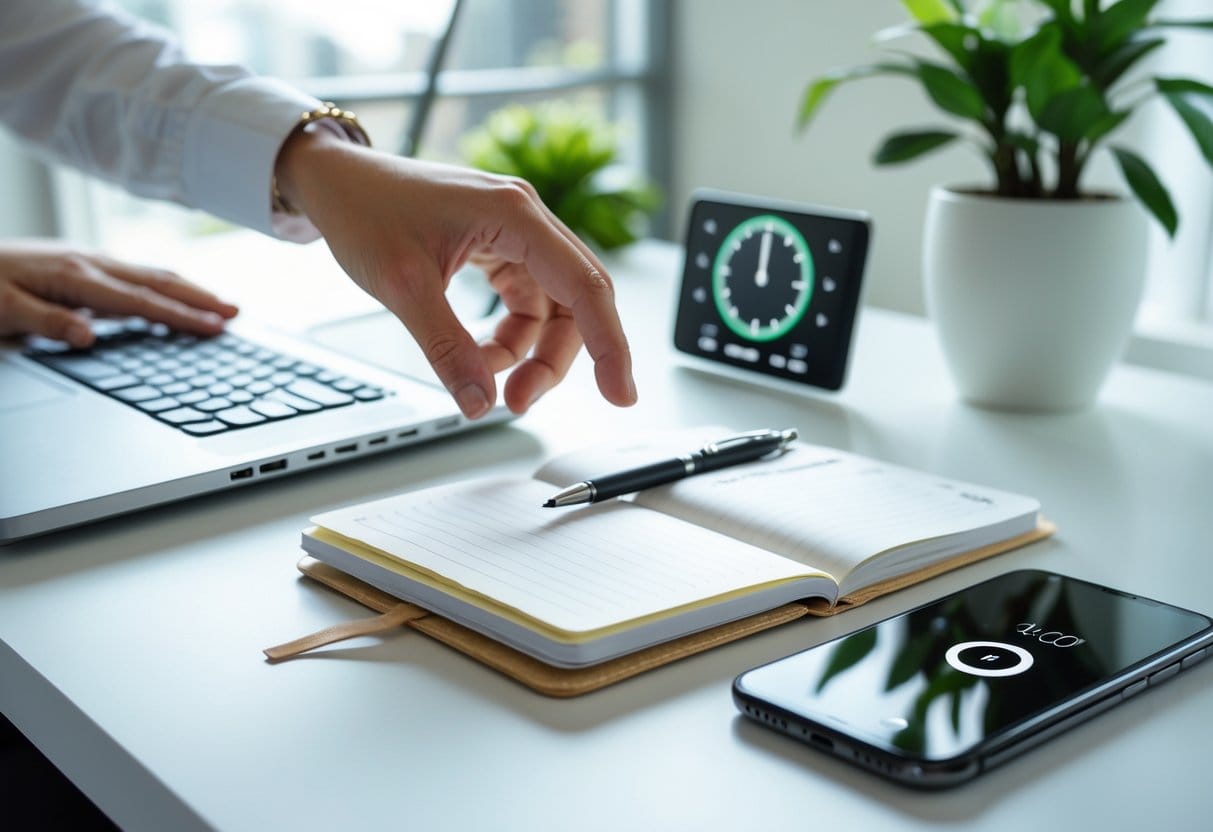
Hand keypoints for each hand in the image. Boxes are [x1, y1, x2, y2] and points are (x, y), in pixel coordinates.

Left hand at [0, 240, 238, 347]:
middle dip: (200, 297)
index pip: (140, 301)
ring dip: (189, 289)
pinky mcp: (82, 264)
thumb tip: (89, 336)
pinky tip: (174, 296)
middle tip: (237, 313)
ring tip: (220, 304)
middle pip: (157, 280)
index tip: (216, 327)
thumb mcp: (1, 311)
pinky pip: (135, 275)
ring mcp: (87, 261)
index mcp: (75, 276)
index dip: (181, 316)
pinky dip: (165, 286)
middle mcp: (88, 263)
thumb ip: (46, 322)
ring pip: (150, 274)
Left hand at [274, 131, 636, 418]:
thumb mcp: (403, 286)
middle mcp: (525, 219)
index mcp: (515, 214)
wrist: (334, 180)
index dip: (609, 345)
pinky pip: (523, 304)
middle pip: (575, 303)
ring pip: (550, 309)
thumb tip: (480, 401)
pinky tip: (480, 357)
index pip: (585, 287)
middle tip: (519, 401)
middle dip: (555, 360)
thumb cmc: (363, 209)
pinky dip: (509, 338)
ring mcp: (514, 233)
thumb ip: (447, 348)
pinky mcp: (499, 247)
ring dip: (529, 354)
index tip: (620, 392)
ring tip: (491, 384)